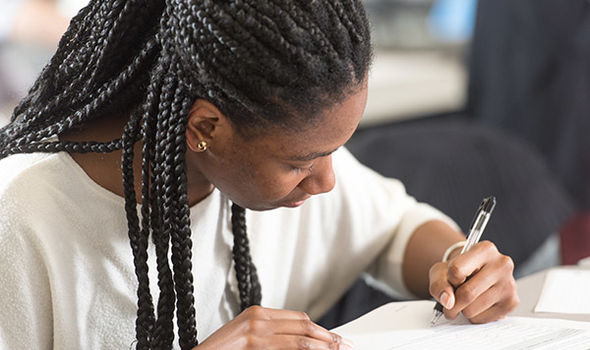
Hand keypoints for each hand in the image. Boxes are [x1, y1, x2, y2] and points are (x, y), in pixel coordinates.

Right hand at [195, 305, 353, 349]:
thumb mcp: (246, 336)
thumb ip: (271, 334)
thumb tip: (302, 342)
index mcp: (258, 313)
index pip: (299, 319)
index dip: (321, 330)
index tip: (335, 338)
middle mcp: (259, 320)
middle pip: (303, 327)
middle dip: (327, 338)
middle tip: (344, 345)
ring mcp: (256, 335)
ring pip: (299, 341)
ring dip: (322, 348)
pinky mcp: (253, 347)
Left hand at [428, 240, 518, 323]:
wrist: (473, 274)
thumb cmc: (457, 271)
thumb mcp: (441, 271)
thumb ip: (439, 285)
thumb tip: (448, 302)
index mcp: (484, 249)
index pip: (457, 270)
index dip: (449, 280)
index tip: (452, 280)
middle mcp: (501, 264)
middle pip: (467, 293)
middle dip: (452, 304)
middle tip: (449, 305)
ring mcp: (509, 284)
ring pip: (473, 309)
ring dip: (462, 311)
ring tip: (465, 301)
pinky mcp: (512, 302)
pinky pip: (483, 319)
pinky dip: (474, 317)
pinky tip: (477, 305)